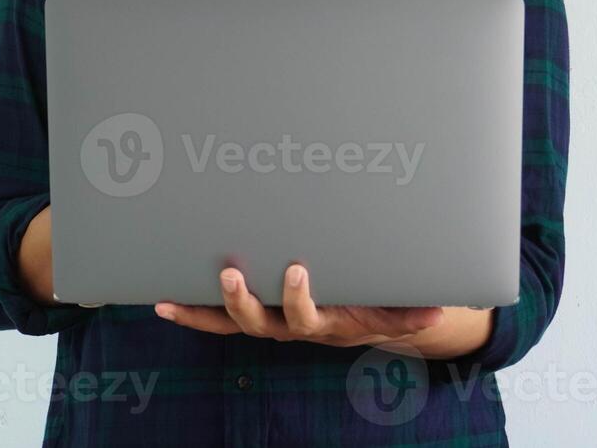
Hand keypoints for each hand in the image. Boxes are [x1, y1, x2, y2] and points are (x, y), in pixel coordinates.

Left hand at [153, 264, 445, 348]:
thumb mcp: (397, 308)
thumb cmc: (379, 303)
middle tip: (230, 275)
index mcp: (324, 320)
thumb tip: (435, 313)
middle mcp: (289, 325)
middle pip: (259, 321)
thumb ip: (411, 312)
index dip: (298, 297)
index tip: (297, 270)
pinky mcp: (251, 313)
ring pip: (230, 322)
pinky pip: (214, 319)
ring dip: (202, 309)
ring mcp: (267, 321)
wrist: (365, 318)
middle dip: (242, 300)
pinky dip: (189, 313)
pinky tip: (161, 300)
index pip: (307, 314)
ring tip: (171, 299)